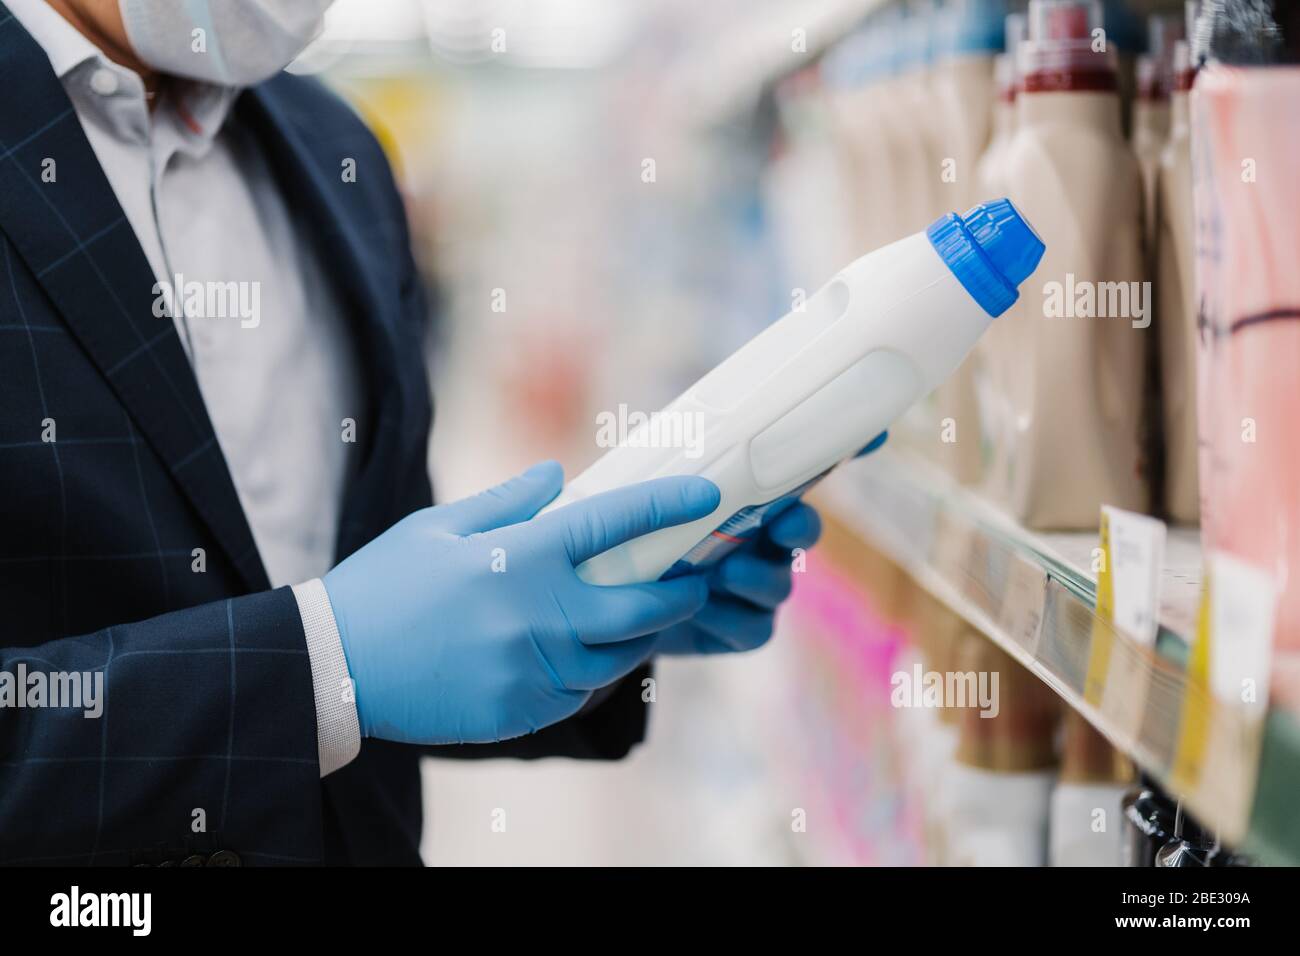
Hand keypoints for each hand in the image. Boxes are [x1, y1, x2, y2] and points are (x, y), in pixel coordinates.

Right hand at [322, 461, 718, 744]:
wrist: (336, 664)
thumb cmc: (384, 586)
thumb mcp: (438, 526)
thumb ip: (507, 501)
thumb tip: (559, 474)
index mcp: (521, 558)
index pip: (614, 523)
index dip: (667, 507)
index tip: (704, 498)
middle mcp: (539, 615)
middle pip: (643, 608)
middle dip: (680, 594)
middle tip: (692, 581)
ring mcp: (533, 669)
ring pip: (620, 658)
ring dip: (641, 637)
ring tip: (644, 618)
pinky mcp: (522, 709)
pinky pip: (581, 692)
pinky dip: (594, 672)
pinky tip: (586, 654)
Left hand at [652, 430, 885, 655]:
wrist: (608, 606)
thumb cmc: (637, 535)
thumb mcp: (644, 492)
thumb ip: (668, 469)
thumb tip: (680, 427)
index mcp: (747, 498)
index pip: (802, 471)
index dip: (843, 451)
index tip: (875, 436)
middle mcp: (763, 542)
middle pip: (804, 529)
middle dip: (800, 526)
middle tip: (783, 523)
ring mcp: (757, 588)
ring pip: (779, 584)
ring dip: (757, 577)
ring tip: (724, 571)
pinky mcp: (742, 630)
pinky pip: (754, 628)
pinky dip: (729, 618)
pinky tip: (699, 610)